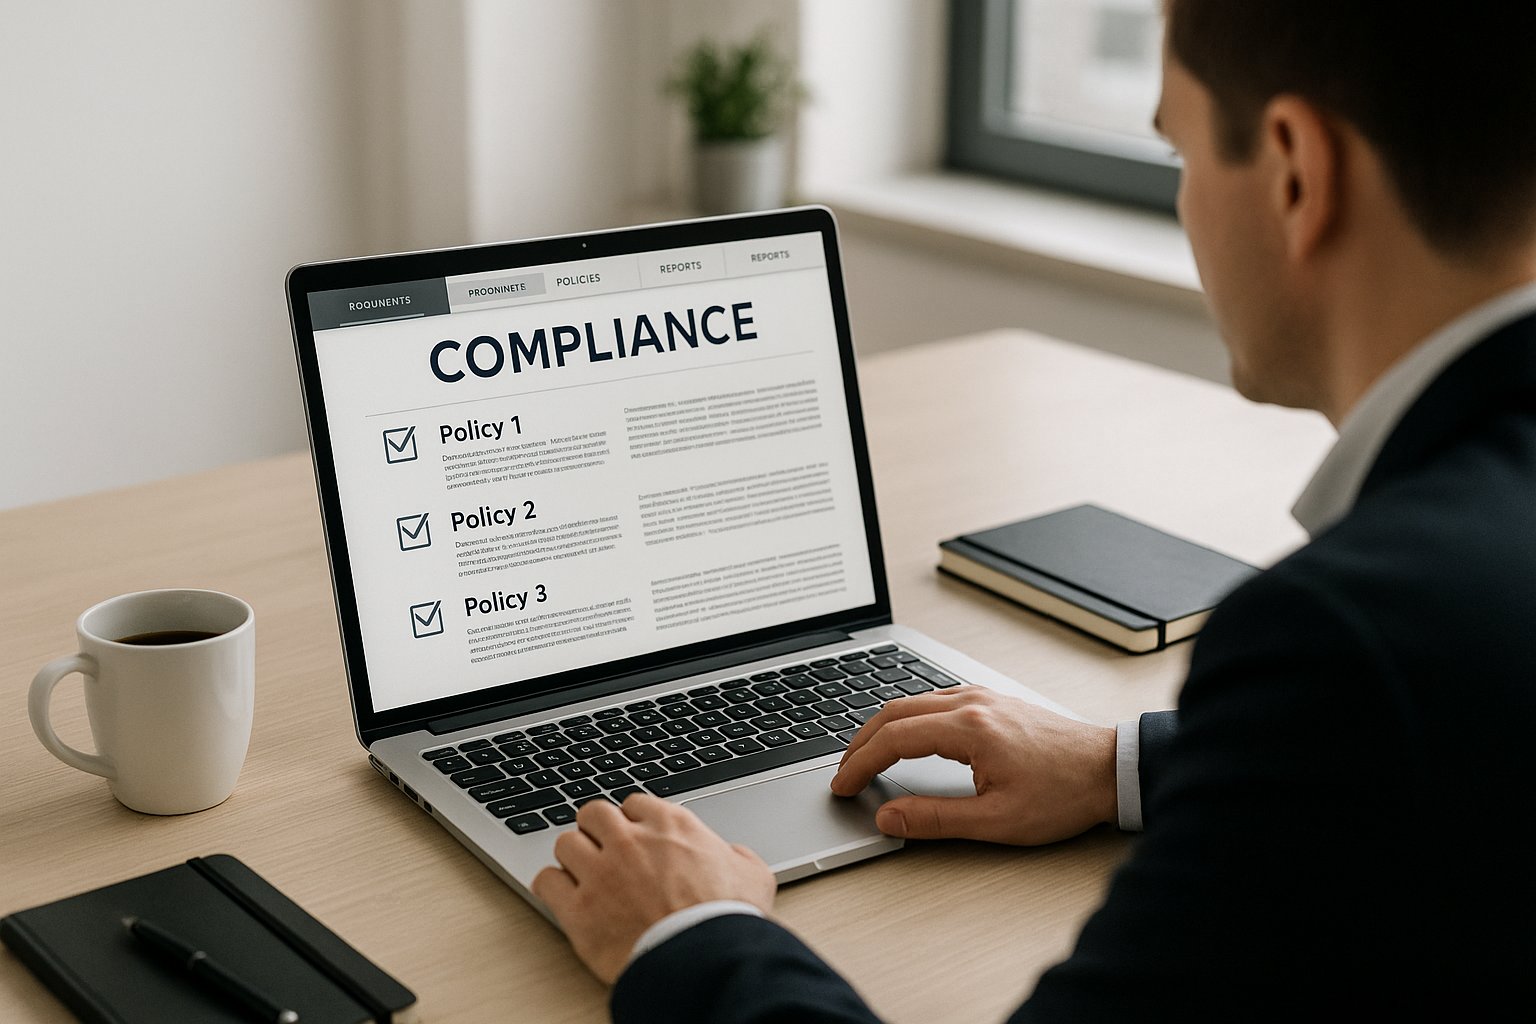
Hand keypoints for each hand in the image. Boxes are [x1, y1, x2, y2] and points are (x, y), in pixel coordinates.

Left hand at [531, 794, 775, 983]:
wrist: (705, 961)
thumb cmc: (727, 920)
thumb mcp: (753, 875)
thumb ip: (736, 856)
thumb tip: (734, 856)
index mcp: (671, 826)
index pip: (635, 803)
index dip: (633, 822)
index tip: (636, 837)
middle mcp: (631, 841)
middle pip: (593, 813)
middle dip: (596, 829)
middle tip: (603, 850)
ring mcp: (601, 872)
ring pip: (565, 843)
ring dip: (572, 857)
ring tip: (581, 873)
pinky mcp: (579, 909)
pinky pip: (546, 882)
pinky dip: (552, 887)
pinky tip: (563, 896)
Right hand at [829, 687, 1116, 845]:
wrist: (1109, 770)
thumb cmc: (1063, 794)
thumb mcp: (997, 820)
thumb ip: (935, 819)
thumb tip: (889, 818)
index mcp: (969, 728)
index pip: (893, 739)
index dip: (860, 765)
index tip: (843, 787)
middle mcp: (971, 703)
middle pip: (894, 712)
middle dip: (861, 743)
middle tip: (843, 774)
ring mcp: (982, 697)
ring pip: (912, 701)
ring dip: (882, 728)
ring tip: (865, 756)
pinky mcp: (991, 701)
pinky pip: (934, 700)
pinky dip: (907, 717)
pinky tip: (905, 735)